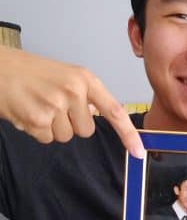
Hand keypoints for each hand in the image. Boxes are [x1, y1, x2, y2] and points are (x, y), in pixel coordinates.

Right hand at [0, 45, 144, 156]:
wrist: (0, 68)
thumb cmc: (33, 72)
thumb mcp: (67, 75)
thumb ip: (87, 95)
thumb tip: (98, 116)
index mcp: (85, 79)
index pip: (114, 111)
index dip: (128, 134)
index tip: (138, 151)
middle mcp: (74, 92)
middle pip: (86, 131)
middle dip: (71, 123)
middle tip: (53, 105)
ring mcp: (56, 106)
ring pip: (66, 137)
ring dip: (53, 127)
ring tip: (39, 105)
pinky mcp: (38, 120)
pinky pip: (47, 139)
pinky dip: (37, 131)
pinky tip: (29, 112)